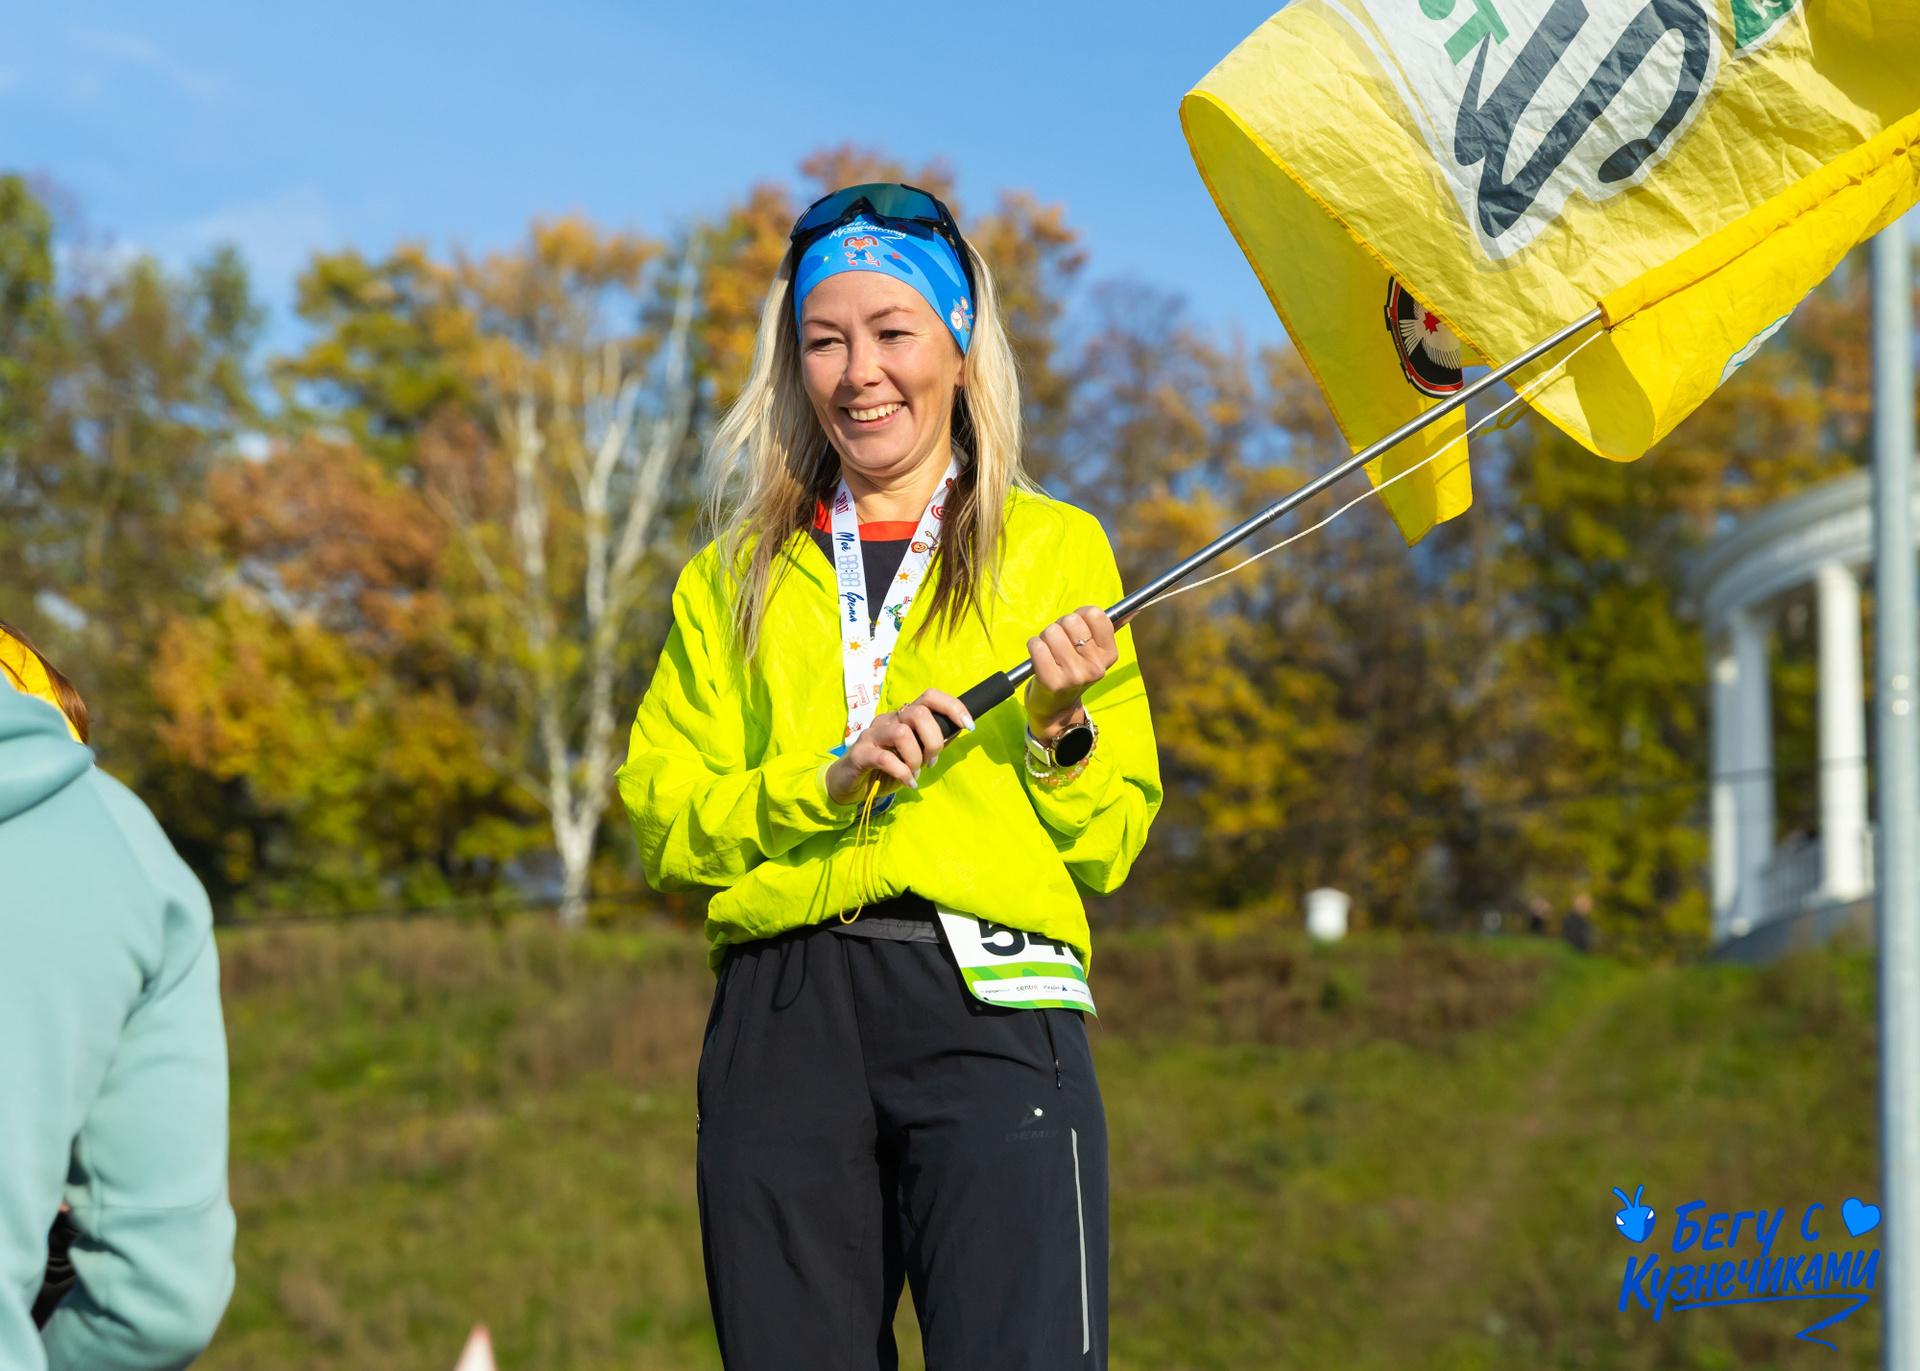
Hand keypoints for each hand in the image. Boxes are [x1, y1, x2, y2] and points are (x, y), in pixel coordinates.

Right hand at [826, 689, 973, 804]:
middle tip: (931, 760)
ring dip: (916, 757)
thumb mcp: (913, 755)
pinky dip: (902, 772)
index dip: (952, 706)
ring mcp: (872, 735)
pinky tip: (908, 781)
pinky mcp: (860, 754)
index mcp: (902, 717)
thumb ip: (931, 742)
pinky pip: (885, 758)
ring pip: (902, 733)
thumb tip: (957, 730)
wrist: (847, 783)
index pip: (929, 697)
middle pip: (918, 713)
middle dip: (933, 740)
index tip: (968, 725)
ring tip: (915, 771)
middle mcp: (888, 720)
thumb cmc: (883, 768)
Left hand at [1025, 605, 1117, 738]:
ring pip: (1051, 632)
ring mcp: (1074, 675)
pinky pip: (1037, 646)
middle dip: (1060, 627)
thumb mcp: (1096, 653)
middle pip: (1070, 621)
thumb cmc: (1074, 670)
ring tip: (1050, 652)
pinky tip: (1039, 658)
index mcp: (1110, 655)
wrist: (1057, 708)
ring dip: (1045, 637)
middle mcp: (1095, 666)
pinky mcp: (1052, 682)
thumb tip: (1133, 610)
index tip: (1076, 628)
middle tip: (1060, 644)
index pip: (1095, 614)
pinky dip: (1034, 646)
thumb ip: (1108, 629)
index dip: (1080, 615)